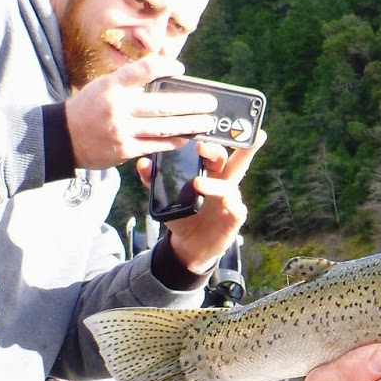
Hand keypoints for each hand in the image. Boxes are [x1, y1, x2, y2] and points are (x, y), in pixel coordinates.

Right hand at [65, 58, 215, 169]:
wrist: (63, 136)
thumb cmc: (90, 107)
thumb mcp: (105, 85)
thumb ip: (131, 80)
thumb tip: (165, 72)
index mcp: (112, 86)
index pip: (143, 70)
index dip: (165, 67)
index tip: (181, 69)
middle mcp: (118, 107)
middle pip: (162, 105)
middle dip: (191, 104)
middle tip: (211, 103)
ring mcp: (121, 131)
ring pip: (163, 128)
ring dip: (189, 126)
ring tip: (206, 123)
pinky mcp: (123, 150)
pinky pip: (154, 146)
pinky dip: (172, 142)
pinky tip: (186, 138)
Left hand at [137, 131, 266, 273]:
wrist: (189, 244)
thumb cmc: (183, 215)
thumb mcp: (166, 198)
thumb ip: (154, 181)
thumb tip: (143, 163)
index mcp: (211, 173)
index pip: (215, 153)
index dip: (211, 143)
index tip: (198, 137)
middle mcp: (225, 183)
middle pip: (235, 161)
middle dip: (224, 151)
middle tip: (203, 147)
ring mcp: (231, 200)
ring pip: (231, 186)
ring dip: (215, 184)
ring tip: (197, 183)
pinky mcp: (234, 218)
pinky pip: (237, 208)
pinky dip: (232, 204)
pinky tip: (224, 203)